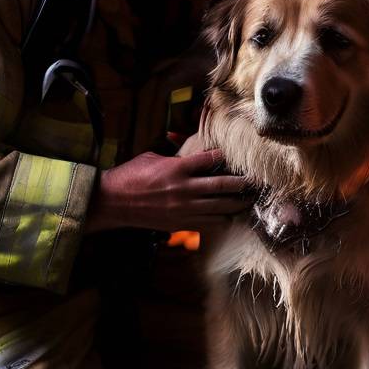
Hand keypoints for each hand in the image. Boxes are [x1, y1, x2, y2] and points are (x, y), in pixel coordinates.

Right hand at [85, 149, 250, 233]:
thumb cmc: (130, 176)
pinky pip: (208, 223)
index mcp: (176, 168)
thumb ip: (174, 155)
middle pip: (221, 185)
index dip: (225, 156)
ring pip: (219, 207)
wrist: (113, 202)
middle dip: (241, 183)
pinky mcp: (180, 223)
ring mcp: (183, 208)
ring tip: (249, 200)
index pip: (209, 159)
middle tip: (255, 181)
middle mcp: (183, 189)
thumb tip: (187, 146)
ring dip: (237, 203)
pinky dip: (222, 219)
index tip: (236, 155)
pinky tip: (230, 216)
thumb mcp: (152, 157)